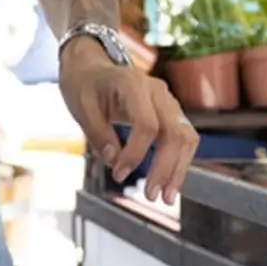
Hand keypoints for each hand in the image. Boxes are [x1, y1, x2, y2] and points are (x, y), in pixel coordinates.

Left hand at [58, 39, 195, 203]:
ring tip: (165, 197)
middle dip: (165, 168)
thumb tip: (114, 161)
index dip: (135, 153)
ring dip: (179, 169)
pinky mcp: (171, 113)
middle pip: (173, 132)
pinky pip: (184, 138)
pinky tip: (169, 183)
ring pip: (186, 137)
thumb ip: (98, 135)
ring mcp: (168, 101)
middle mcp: (157, 91)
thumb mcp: (81, 108)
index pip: (146, 124)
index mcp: (132, 84)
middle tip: (150, 196)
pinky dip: (180, 162)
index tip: (119, 174)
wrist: (92, 68)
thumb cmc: (85, 86)